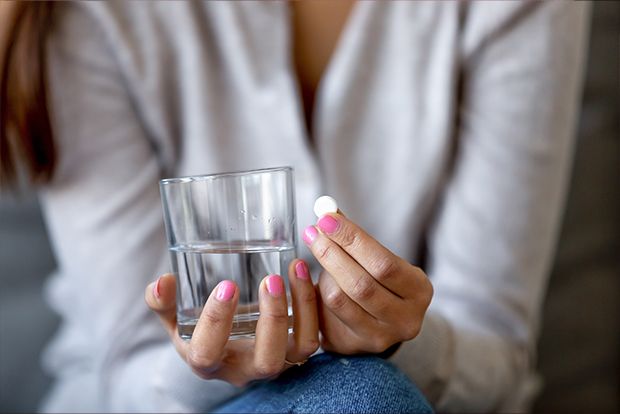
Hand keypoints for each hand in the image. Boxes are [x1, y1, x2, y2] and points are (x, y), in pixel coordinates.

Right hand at [145, 259, 318, 385]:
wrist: (226, 351)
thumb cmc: (199, 333)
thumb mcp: (175, 321)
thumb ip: (163, 303)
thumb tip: (162, 281)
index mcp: (209, 362)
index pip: (208, 354)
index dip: (215, 323)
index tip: (225, 287)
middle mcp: (246, 369)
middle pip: (265, 360)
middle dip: (271, 320)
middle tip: (269, 280)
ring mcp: (276, 361)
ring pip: (300, 347)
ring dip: (302, 308)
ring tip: (295, 268)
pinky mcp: (297, 350)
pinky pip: (315, 334)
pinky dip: (314, 305)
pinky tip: (306, 272)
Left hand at [302, 213, 432, 354]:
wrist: (380, 322)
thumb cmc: (379, 281)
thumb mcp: (377, 259)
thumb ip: (356, 238)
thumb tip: (328, 211)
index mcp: (419, 290)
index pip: (384, 262)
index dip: (353, 239)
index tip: (328, 219)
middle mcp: (406, 319)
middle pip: (361, 284)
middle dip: (332, 253)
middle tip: (313, 231)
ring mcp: (381, 338)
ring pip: (341, 300)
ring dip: (322, 272)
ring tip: (315, 250)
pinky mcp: (355, 346)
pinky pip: (327, 314)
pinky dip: (316, 291)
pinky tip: (312, 274)